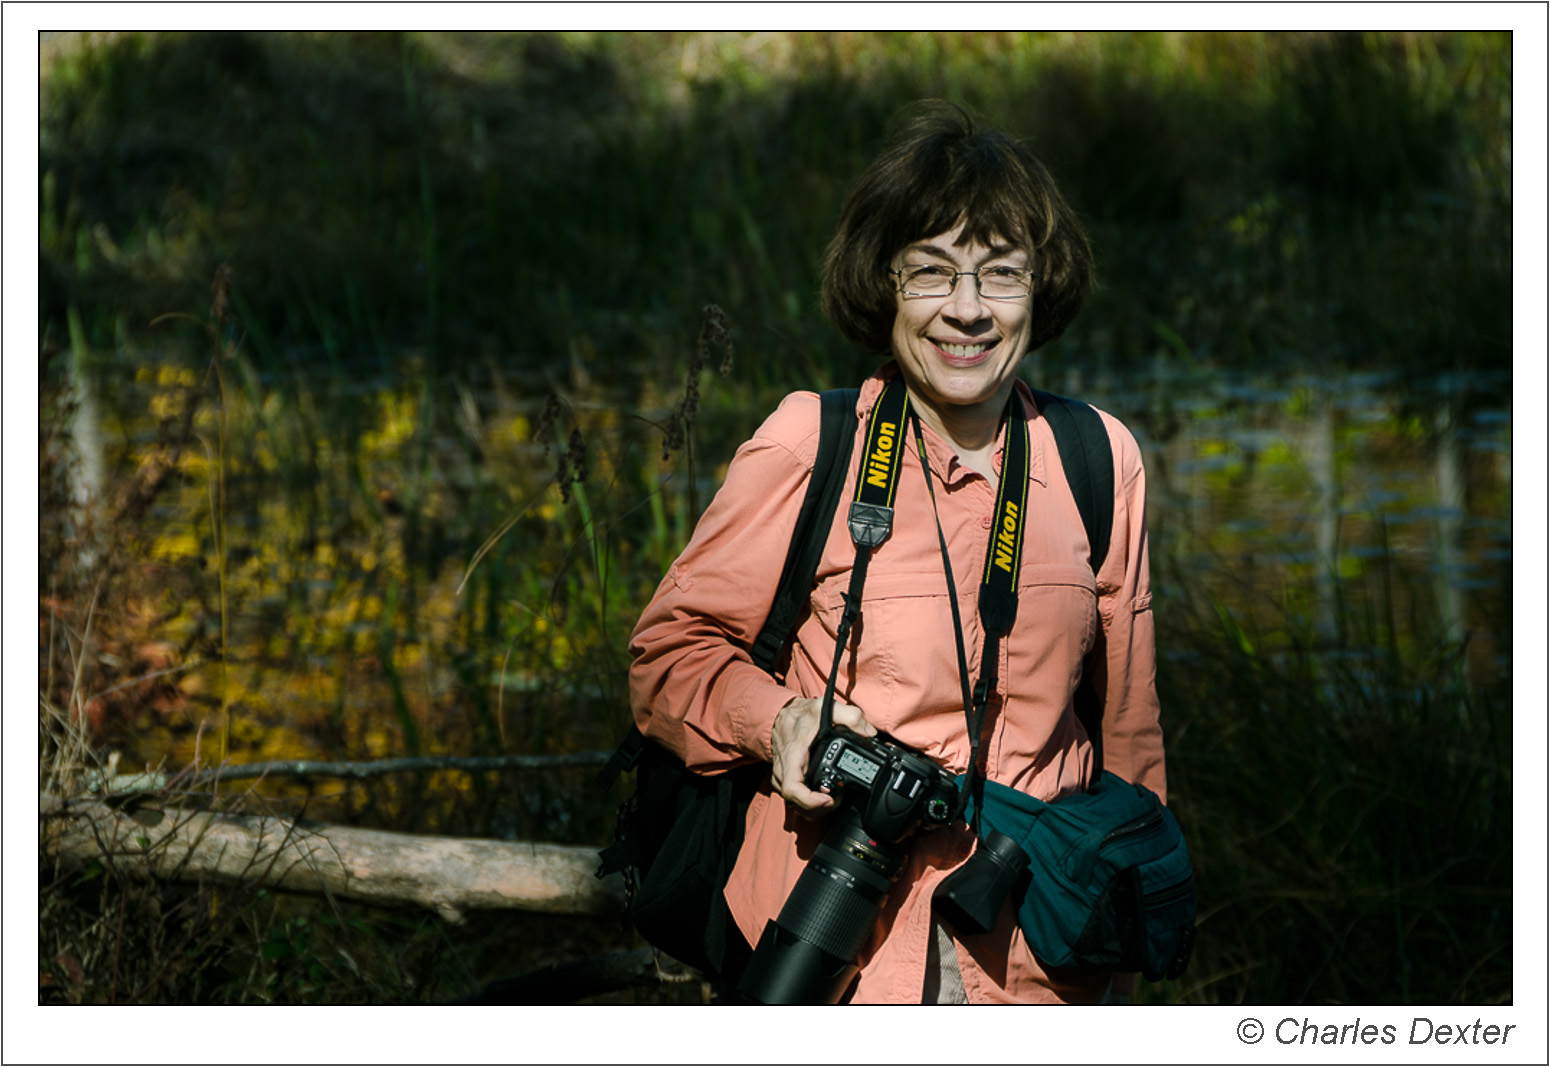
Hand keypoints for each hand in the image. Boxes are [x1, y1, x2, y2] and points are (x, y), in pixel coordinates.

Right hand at [771, 696, 875, 813]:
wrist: (781, 714)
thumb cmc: (801, 714)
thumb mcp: (825, 707)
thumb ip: (850, 715)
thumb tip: (869, 732)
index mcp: (793, 756)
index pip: (792, 789)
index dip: (809, 801)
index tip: (828, 800)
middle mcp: (785, 771)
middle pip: (796, 804)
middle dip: (818, 810)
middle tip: (838, 801)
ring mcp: (783, 777)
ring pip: (795, 805)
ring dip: (814, 809)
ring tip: (834, 800)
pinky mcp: (786, 781)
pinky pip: (795, 800)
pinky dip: (809, 804)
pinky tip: (824, 798)